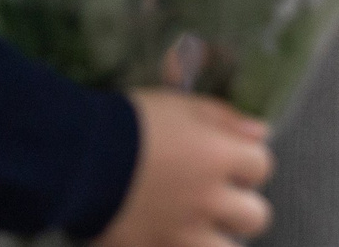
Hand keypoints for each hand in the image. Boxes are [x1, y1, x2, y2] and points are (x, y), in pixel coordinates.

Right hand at [98, 92, 272, 246]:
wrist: (76, 159)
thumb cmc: (128, 124)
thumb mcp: (179, 104)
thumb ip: (224, 118)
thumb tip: (260, 133)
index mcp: (217, 158)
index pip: (262, 166)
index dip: (249, 163)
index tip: (231, 161)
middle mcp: (208, 201)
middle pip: (256, 216)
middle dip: (242, 207)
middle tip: (218, 198)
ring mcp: (182, 235)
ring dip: (218, 239)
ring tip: (199, 227)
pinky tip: (169, 236)